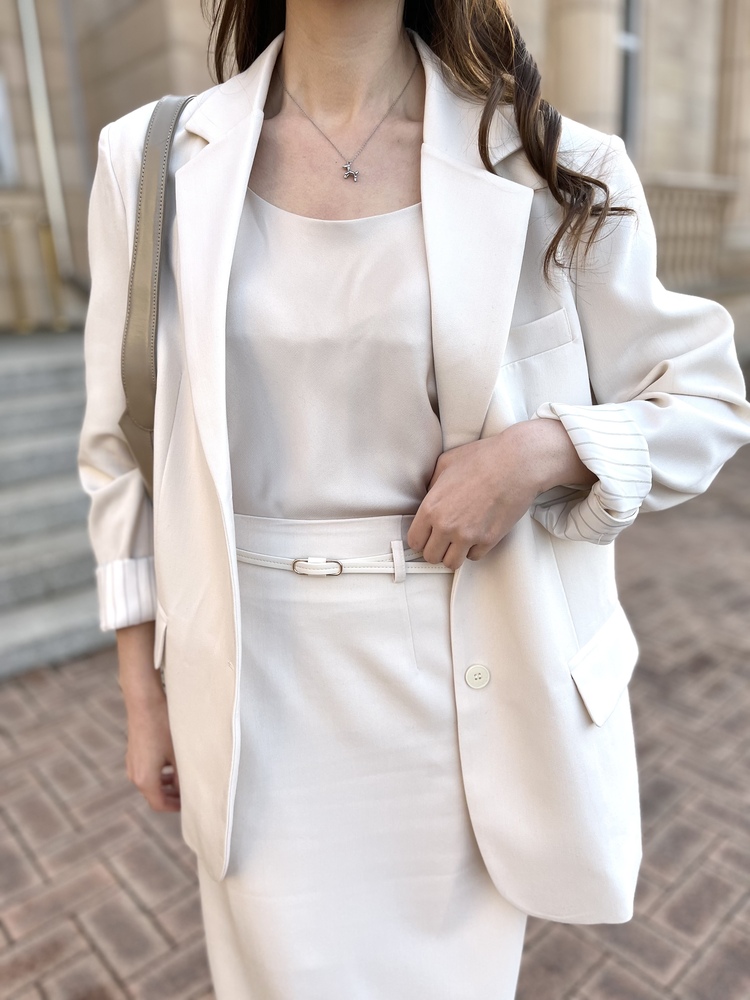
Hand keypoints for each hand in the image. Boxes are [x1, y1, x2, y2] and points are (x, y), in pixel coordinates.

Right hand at [124, 690, 180, 811]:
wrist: (144, 703)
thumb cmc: (162, 727)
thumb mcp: (177, 754)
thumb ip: (181, 775)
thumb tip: (187, 788)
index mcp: (145, 779)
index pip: (159, 804)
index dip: (175, 807)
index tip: (189, 805)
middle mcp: (134, 775)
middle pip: (153, 795)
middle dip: (171, 797)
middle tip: (189, 794)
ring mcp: (132, 764)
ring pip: (150, 783)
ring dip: (166, 785)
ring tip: (183, 780)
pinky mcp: (133, 753)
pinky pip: (146, 771)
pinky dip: (159, 774)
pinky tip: (173, 765)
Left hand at [406, 418, 595, 568]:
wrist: (517, 463)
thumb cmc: (482, 458)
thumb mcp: (445, 463)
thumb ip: (432, 485)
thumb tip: (428, 497)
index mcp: (432, 508)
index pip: (414, 541)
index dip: (420, 539)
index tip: (427, 535)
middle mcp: (446, 526)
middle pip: (430, 556)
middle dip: (435, 549)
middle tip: (443, 539)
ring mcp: (468, 536)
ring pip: (451, 563)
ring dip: (453, 554)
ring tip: (458, 542)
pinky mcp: (489, 540)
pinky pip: (474, 557)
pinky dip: (474, 550)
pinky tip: (476, 535)